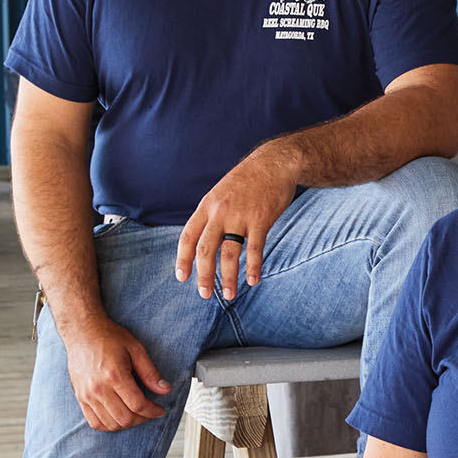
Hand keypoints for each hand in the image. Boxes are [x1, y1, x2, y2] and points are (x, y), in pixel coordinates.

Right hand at [61, 314, 169, 430]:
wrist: (83, 332)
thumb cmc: (108, 338)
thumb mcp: (136, 349)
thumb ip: (150, 372)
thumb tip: (165, 389)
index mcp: (114, 375)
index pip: (137, 405)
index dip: (152, 411)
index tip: (159, 410)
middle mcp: (98, 388)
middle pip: (124, 418)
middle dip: (142, 419)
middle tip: (150, 412)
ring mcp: (87, 395)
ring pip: (110, 424)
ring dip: (127, 424)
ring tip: (136, 415)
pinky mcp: (80, 398)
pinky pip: (94, 422)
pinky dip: (109, 425)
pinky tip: (119, 418)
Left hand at [175, 144, 296, 299]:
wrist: (275, 162)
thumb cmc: (248, 179)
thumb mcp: (221, 192)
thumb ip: (212, 214)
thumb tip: (205, 239)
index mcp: (207, 205)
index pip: (188, 236)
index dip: (183, 259)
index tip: (182, 277)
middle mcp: (220, 212)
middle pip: (205, 250)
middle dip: (204, 276)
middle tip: (205, 294)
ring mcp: (241, 216)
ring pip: (229, 254)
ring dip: (229, 278)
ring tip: (230, 294)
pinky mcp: (261, 219)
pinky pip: (255, 249)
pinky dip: (253, 267)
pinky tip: (253, 280)